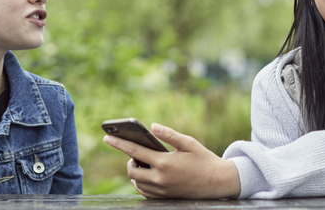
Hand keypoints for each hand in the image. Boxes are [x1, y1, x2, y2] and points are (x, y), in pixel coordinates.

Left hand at [103, 123, 240, 198]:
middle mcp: (160, 179)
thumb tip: (152, 126)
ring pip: (137, 182)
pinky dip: (142, 183)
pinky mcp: (164, 198)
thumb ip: (169, 135)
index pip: (134, 151)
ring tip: (143, 163)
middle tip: (136, 154)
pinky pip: (145, 192)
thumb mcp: (189, 143)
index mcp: (164, 162)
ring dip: (135, 172)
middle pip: (132, 170)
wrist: (218, 182)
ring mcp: (162, 191)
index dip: (118, 143)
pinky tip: (148, 175)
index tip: (107, 137)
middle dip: (130, 161)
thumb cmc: (204, 159)